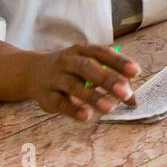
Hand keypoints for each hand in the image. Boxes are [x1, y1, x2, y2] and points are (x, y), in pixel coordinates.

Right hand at [25, 43, 139, 121]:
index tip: (135, 71)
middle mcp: (68, 61)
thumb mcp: (89, 67)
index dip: (119, 62)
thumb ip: (112, 80)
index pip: (102, 53)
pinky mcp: (47, 96)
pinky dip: (73, 109)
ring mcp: (55, 78)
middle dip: (108, 79)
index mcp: (82, 50)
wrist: (31, 71)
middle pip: (88, 68)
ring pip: (74, 86)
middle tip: (125, 92)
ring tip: (110, 107)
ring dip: (93, 96)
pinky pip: (60, 102)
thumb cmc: (71, 69)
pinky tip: (86, 116)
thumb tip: (133, 100)